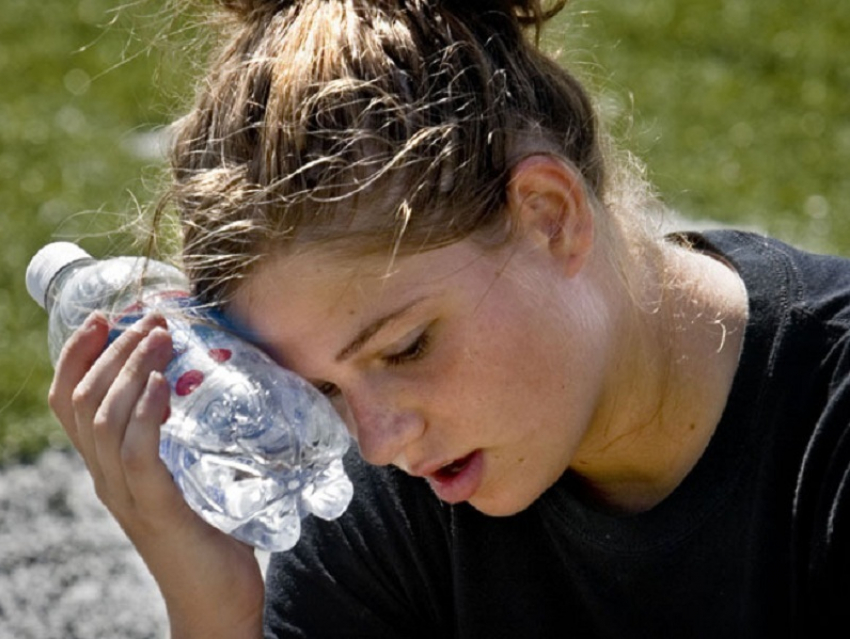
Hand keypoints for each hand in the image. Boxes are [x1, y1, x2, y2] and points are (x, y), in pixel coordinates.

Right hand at [48, 311, 263, 637]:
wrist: (218, 600)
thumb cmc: (213, 534)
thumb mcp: (192, 476)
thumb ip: (188, 441)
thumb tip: (212, 389)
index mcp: (111, 468)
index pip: (70, 403)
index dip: (78, 357)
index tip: (102, 319)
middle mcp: (107, 479)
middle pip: (83, 402)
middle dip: (112, 352)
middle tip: (148, 319)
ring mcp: (127, 496)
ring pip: (104, 421)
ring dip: (131, 372)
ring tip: (159, 339)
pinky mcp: (157, 509)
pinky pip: (135, 456)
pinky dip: (145, 415)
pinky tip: (164, 385)